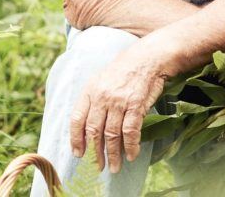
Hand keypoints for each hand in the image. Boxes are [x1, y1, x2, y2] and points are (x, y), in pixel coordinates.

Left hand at [69, 45, 167, 172]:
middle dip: (95, 153)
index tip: (79, 154)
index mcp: (90, 90)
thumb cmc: (124, 70)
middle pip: (94, 131)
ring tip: (115, 167)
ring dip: (113, 154)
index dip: (76, 139)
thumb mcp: (102, 80)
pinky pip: (130, 131)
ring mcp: (119, 101)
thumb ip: (93, 100)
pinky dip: (130, 146)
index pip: (77, 119)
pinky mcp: (136, 105)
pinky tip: (131, 155)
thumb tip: (87, 128)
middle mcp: (102, 96)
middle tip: (98, 167)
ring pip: (111, 134)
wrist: (147, 58)